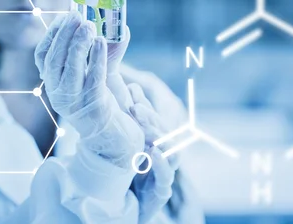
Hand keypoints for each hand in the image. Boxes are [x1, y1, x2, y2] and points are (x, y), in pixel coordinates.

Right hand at [35, 11, 143, 167]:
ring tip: (88, 25)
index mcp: (53, 84)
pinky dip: (96, 58)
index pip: (42, 56)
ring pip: (70, 68)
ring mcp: (74, 101)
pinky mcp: (93, 106)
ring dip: (78, 43)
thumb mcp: (93, 75)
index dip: (52, 34)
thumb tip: (113, 25)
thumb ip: (99, 52)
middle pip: (54, 59)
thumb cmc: (102, 103)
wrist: (112, 139)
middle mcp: (58, 93)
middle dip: (64, 34)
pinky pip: (93, 78)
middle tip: (76, 15)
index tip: (64, 16)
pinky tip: (101, 41)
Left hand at [128, 83, 179, 219]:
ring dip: (160, 139)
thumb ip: (132, 117)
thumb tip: (131, 86)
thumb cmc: (126, 171)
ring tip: (147, 128)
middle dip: (152, 120)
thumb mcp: (127, 142)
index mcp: (155, 142)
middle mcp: (163, 156)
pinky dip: (162, 164)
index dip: (147, 108)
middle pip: (165, 134)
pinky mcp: (161, 192)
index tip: (133, 95)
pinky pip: (166, 177)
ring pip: (171, 153)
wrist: (121, 206)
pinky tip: (154, 152)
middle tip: (137, 108)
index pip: (155, 121)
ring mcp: (164, 173)